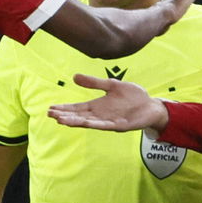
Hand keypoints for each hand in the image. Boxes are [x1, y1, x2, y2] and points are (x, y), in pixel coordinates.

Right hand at [48, 73, 168, 131]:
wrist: (150, 105)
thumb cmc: (133, 96)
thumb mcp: (112, 85)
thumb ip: (94, 83)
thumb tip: (74, 77)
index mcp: (98, 106)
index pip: (77, 108)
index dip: (64, 109)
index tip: (50, 109)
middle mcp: (101, 115)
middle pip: (79, 116)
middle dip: (65, 116)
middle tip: (50, 115)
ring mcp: (109, 121)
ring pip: (89, 123)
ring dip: (76, 122)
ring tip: (61, 121)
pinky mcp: (120, 125)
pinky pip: (105, 125)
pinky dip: (95, 124)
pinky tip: (85, 123)